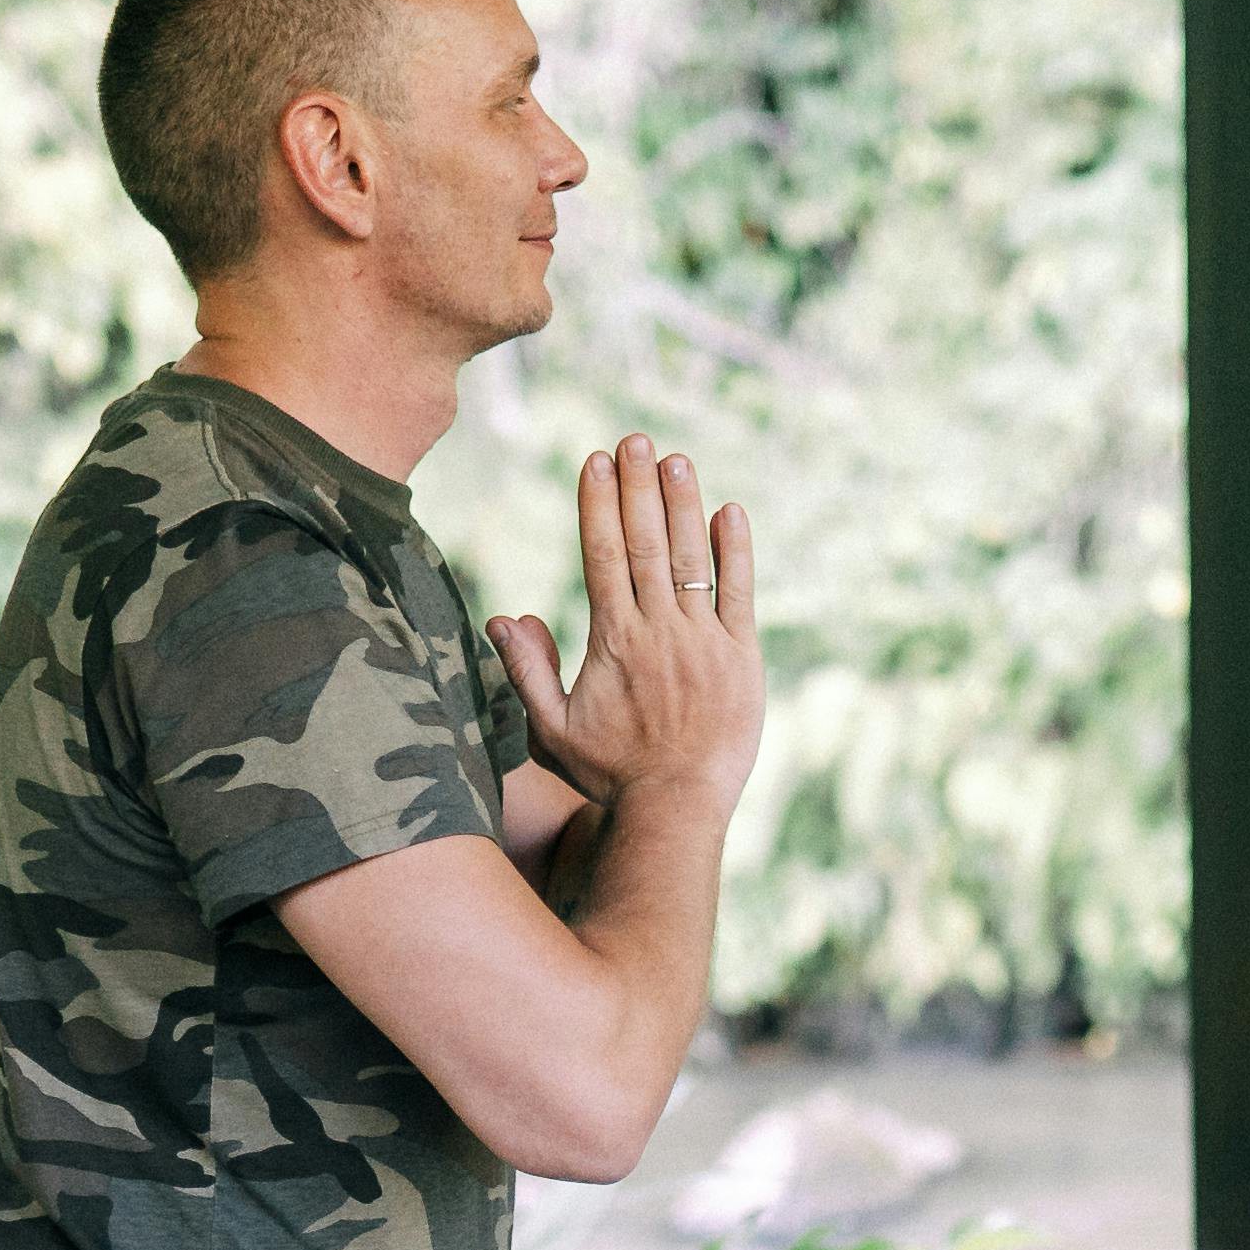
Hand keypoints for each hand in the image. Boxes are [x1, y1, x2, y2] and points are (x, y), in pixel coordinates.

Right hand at [498, 436, 763, 825]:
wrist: (676, 810)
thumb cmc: (610, 774)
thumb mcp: (551, 730)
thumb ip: (526, 671)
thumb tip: (506, 616)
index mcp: (613, 641)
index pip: (602, 555)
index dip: (598, 504)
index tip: (593, 460)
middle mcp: (659, 631)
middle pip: (645, 543)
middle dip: (638, 486)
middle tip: (633, 439)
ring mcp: (705, 642)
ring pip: (690, 559)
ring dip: (682, 504)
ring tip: (676, 458)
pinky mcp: (743, 658)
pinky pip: (741, 593)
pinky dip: (735, 551)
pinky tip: (729, 511)